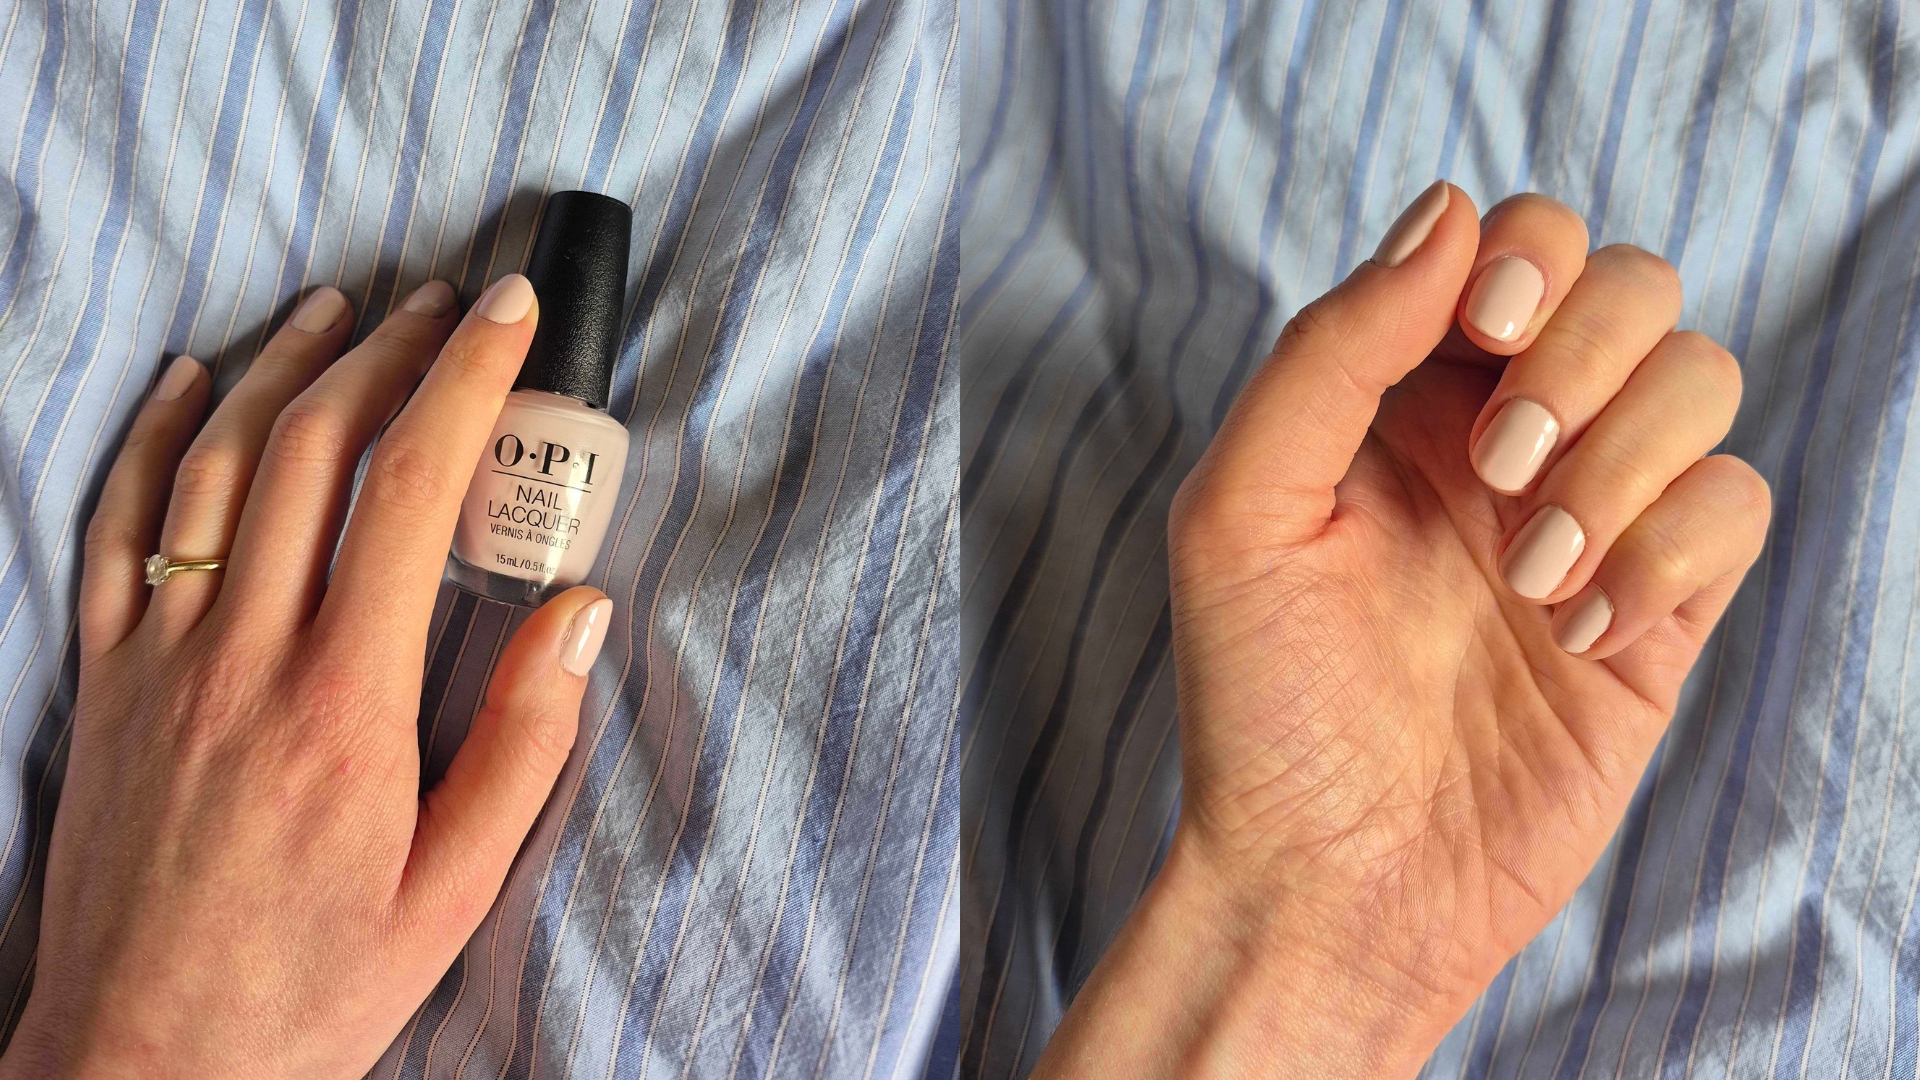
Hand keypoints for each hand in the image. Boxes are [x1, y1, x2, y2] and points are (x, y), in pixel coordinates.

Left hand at [1, 277, 613, 1077]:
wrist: (145, 1062)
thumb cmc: (316, 984)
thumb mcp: (456, 889)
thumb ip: (525, 743)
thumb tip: (582, 611)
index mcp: (346, 705)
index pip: (409, 495)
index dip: (465, 385)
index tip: (510, 319)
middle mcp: (244, 657)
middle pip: (314, 451)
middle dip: (390, 351)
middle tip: (449, 301)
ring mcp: (160, 659)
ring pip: (217, 467)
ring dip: (283, 367)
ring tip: (342, 308)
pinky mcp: (102, 680)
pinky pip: (118, 528)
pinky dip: (154, 439)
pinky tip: (190, 383)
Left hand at [1034, 188, 1769, 1077]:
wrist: (1331, 881)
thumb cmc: (1262, 702)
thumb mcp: (1242, 511)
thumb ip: (1330, 353)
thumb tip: (1446, 213)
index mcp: (1401, 400)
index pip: (1511, 247)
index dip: (1525, 253)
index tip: (1484, 326)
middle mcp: (1504, 442)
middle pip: (1631, 287)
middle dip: (1587, 351)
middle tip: (1500, 467)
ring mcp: (1592, 519)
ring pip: (1701, 379)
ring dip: (1628, 459)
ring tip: (1531, 577)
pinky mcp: (1660, 609)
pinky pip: (1735, 506)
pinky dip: (1676, 549)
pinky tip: (1583, 633)